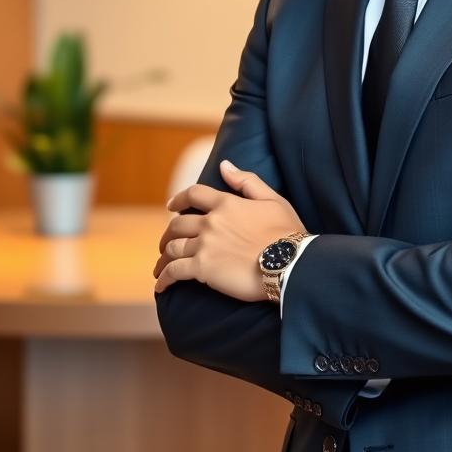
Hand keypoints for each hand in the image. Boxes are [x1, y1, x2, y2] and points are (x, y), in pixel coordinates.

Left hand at [153, 159, 306, 301]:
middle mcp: (211, 222)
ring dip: (164, 257)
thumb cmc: (286, 232)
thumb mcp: (272, 199)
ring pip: (172, 248)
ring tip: (162, 267)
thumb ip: (246, 181)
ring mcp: (205, 245)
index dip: (178, 199)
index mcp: (226, 203)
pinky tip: (161, 286)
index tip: (171, 206)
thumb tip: (224, 165)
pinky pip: (174, 272)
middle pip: (177, 224)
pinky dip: (164, 279)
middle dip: (168, 233)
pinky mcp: (202, 269)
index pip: (193, 195)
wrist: (289, 263)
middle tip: (166, 243)